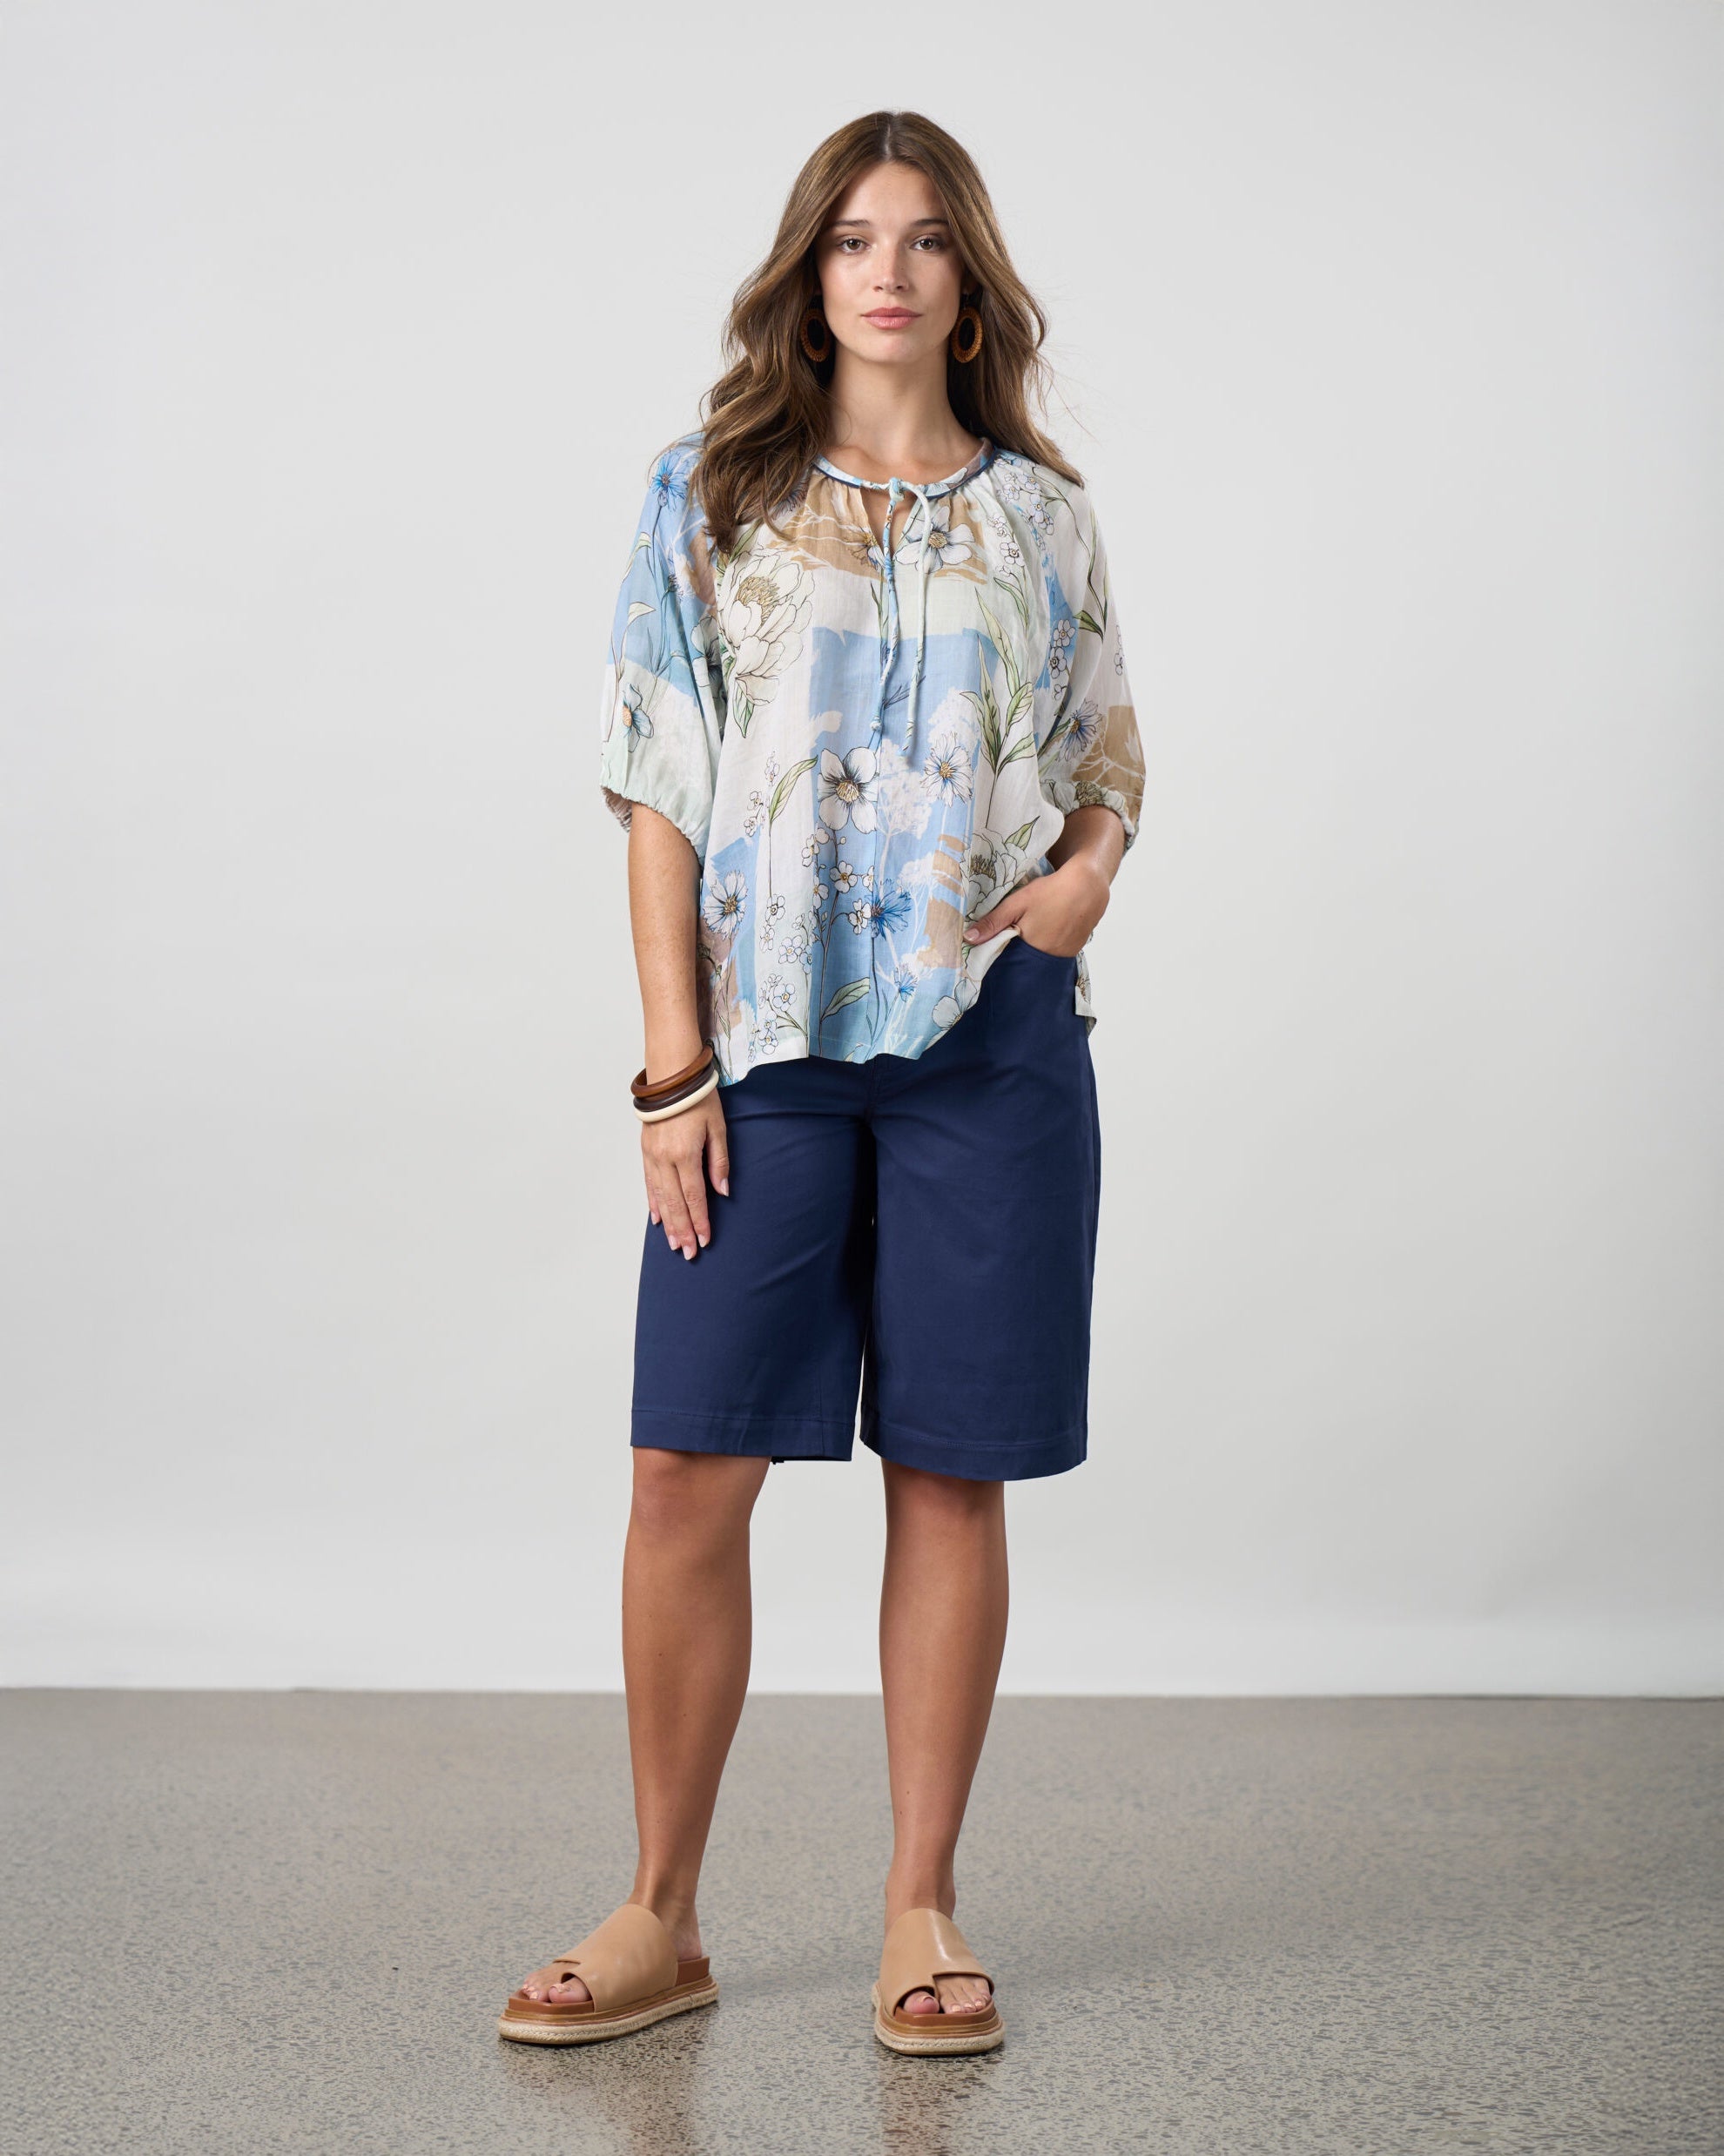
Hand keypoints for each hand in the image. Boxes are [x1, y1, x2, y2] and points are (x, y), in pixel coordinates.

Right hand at [643, 1093, 728, 1258]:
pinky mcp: (645, 1151)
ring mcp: (652, 1156)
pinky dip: (653, 1203)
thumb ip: (719, 1161)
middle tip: (689, 1253)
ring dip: (668, 1223)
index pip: (694, 1197)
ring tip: (674, 1243)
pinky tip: (657, 1218)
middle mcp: (665, 1159)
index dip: (700, 1221)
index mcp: (686, 1154)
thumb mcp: (718, 1128)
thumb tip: (722, 1191)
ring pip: (660, 1197)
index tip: (705, 1240)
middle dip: (683, 1230)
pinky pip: (649, 1183)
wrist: (671, 1077)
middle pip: (675, 1203)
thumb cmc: (699, 1099)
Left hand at [964, 857, 1110, 959]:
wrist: (1088, 885)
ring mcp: (1065, 954)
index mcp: (1032, 950)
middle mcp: (1050, 958)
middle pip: (1027, 962)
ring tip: (1033, 932)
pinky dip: (1050, 945)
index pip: (1010, 963)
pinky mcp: (1076, 948)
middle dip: (1017, 954)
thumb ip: (993, 921)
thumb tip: (968, 939)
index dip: (1002, 958)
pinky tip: (1049, 930)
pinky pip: (1057, 952)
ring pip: (1042, 957)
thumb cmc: (1050, 892)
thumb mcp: (1017, 903)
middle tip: (1014, 938)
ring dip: (1035, 950)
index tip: (993, 951)